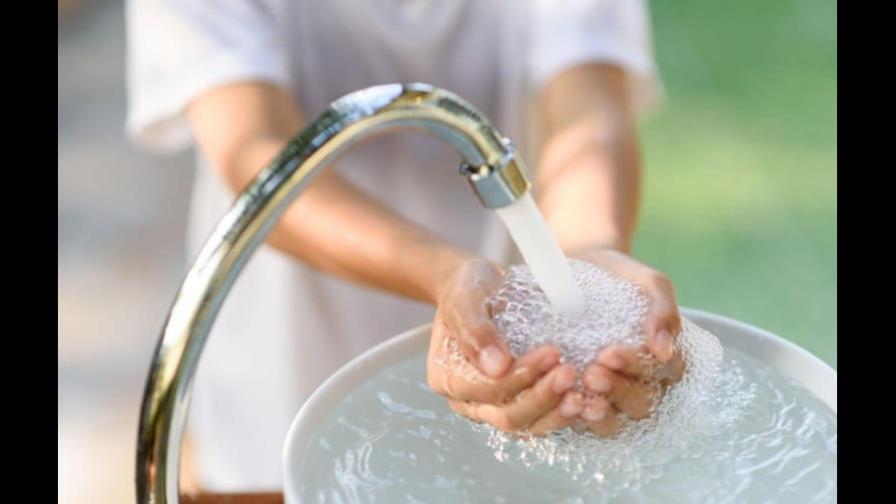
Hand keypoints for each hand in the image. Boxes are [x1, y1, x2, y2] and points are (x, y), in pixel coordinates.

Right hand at [426, 257, 582, 434]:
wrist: (482, 286)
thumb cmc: (468, 288)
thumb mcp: (465, 298)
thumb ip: (475, 330)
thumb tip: (496, 366)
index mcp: (448, 378)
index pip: (486, 390)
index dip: (519, 377)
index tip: (551, 353)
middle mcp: (470, 400)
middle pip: (508, 416)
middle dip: (542, 397)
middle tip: (570, 372)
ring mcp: (496, 405)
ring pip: (529, 424)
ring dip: (557, 412)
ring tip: (584, 394)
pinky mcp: (521, 402)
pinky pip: (543, 417)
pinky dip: (564, 412)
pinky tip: (588, 399)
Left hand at [572, 248, 685, 435]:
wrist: (577, 268)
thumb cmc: (617, 276)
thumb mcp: (646, 282)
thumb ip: (663, 309)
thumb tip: (664, 350)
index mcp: (663, 359)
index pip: (662, 375)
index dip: (637, 368)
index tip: (610, 352)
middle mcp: (642, 383)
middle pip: (641, 403)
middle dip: (617, 391)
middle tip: (592, 372)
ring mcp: (612, 396)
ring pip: (616, 422)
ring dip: (600, 413)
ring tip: (578, 396)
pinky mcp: (583, 402)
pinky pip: (584, 423)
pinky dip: (576, 419)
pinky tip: (564, 406)